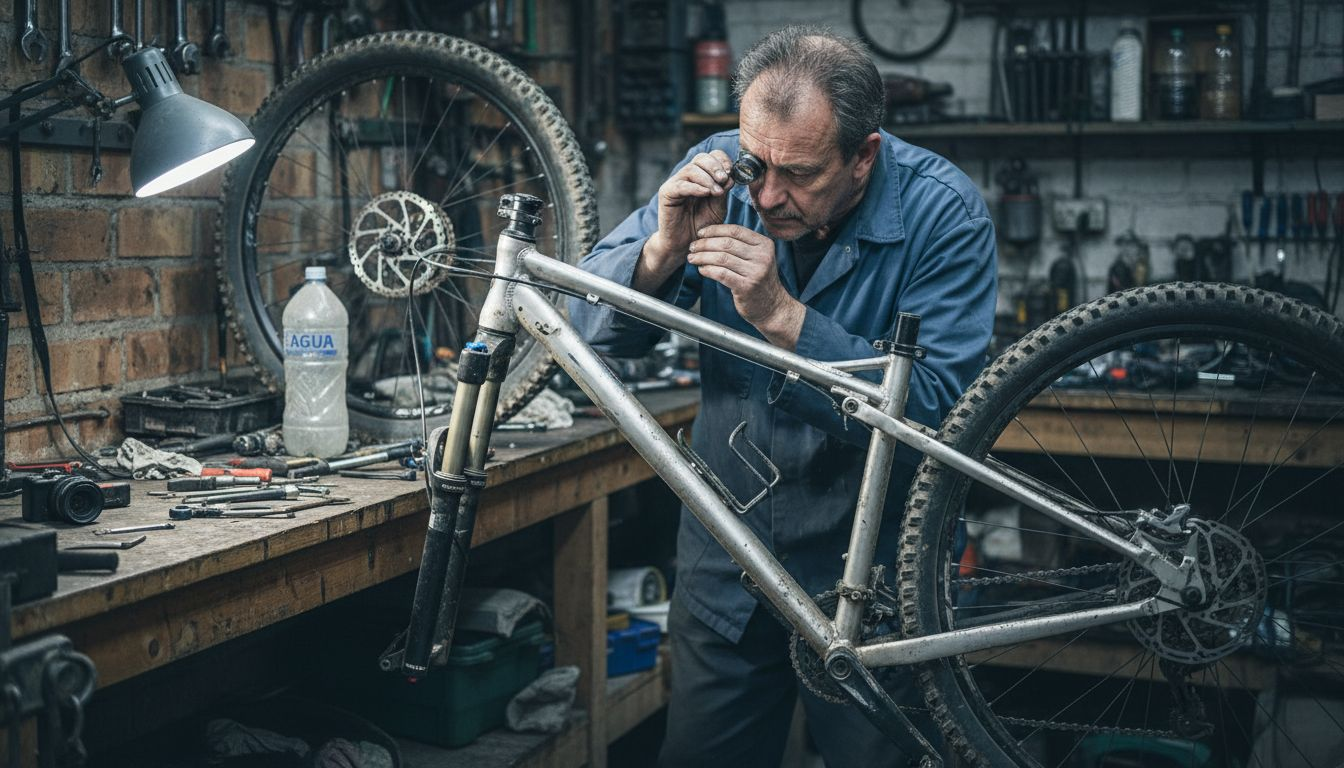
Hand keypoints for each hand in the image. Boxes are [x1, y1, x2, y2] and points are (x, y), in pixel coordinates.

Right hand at [640, 151, 734, 281]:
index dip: (722, 160)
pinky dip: (695, 187)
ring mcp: (675, 183)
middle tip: (724, 179)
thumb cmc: (702, 226)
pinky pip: (681, 185)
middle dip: (715, 167)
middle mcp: (687, 177)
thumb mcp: (718, 207)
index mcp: (702, 176)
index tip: (731, 172)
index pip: (711, 156)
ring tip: (717, 192)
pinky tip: (706, 194)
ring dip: (707, 178)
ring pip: (691, 169)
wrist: (686, 245)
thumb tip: (731, 175)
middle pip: (701, 158)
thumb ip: (723, 191)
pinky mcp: (666, 193)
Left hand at [688, 224, 804, 348]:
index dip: (715, 229)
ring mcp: (755, 272)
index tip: (700, 233)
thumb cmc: (758, 281)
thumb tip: (710, 234)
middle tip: (692, 246)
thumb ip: (741, 245)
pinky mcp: (746, 287)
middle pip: (726, 243)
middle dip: (705, 243)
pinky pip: (721, 274)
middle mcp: (762, 256)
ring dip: (703, 257)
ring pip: (721, 258)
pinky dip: (708, 270)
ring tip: (692, 258)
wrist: (772, 307)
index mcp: (764, 245)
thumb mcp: (757, 258)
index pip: (735, 230)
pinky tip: (701, 270)